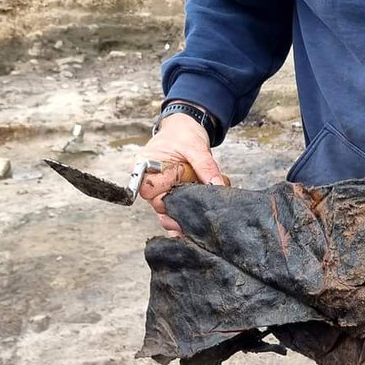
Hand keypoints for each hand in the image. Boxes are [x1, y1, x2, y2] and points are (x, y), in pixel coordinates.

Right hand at [138, 112, 226, 235]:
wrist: (188, 129)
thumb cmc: (184, 134)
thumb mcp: (195, 146)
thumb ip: (205, 166)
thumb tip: (217, 186)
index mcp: (147, 166)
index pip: (148, 189)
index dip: (163, 197)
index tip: (180, 202)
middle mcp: (152, 181)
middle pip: (158, 205)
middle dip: (175, 214)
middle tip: (190, 223)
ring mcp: (163, 191)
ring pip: (167, 213)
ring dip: (181, 221)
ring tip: (193, 232)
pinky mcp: (175, 197)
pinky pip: (177, 213)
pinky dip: (185, 222)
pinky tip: (193, 234)